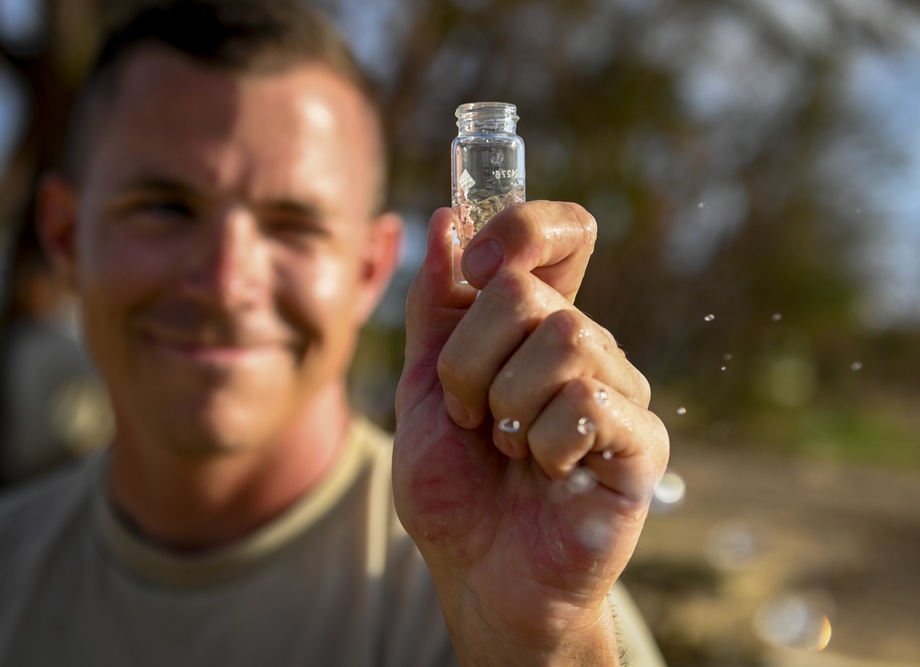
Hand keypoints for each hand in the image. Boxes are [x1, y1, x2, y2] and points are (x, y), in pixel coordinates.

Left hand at [393, 202, 668, 665]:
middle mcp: (584, 346)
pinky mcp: (639, 440)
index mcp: (535, 324)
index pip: (562, 234)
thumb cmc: (453, 486)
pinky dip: (543, 443)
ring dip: (504, 403)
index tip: (476, 265)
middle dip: (468, 361)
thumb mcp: (422, 387)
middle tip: (469, 415)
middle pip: (527, 292)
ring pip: (561, 339)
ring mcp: (616, 390)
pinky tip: (547, 472)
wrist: (477, 572)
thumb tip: (447, 219)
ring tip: (506, 446)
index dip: (523, 227)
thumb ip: (435, 307)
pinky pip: (587, 401)